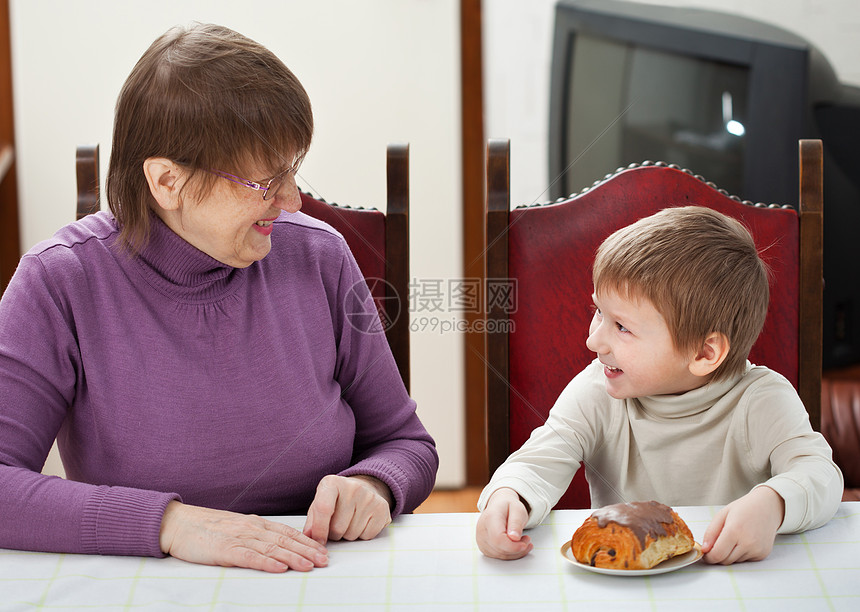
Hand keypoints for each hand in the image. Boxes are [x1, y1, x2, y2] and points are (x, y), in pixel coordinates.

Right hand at [159, 501, 328, 572]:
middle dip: (307, 551)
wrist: (178, 524)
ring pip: (272, 548)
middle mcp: (251, 528)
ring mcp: (239, 538)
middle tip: (325, 561)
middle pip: (285, 540)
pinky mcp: (225, 550)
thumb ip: (254, 534)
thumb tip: (274, 543)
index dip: (307, 542)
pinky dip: (266, 562)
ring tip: (310, 566)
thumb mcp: (236, 527)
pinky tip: (280, 568)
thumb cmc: (206, 528)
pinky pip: (249, 557)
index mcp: (255, 523)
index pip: (287, 532)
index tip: (323, 550)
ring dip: (294, 557)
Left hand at [303, 474, 392, 543]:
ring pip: (351, 534)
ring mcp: (369, 497)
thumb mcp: (320, 503)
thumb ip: (312, 520)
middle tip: (337, 524)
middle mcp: (352, 487)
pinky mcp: (382, 508)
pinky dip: (362, 535)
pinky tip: (361, 522)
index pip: (323, 509)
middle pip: (337, 528)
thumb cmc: (338, 499)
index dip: (319, 530)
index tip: (318, 541)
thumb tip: (309, 536)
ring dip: (347, 535)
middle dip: (334, 534)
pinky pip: (367, 536)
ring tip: (349, 522)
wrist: (365, 488)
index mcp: (332, 482)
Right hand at [475, 487, 532, 559]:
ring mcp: (480, 539)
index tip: (525, 544)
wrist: (499, 505)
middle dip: (517, 548)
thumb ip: (516, 522)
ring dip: (515, 552)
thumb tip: (514, 538)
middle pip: (499, 549)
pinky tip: (516, 546)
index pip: (498, 539)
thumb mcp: (518, 509)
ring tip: (523, 541)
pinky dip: (510, 554)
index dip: (512, 546)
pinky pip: (498, 556)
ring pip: (500, 555)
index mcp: (490, 518)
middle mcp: (481, 530)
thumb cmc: (508, 507)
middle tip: (527, 539)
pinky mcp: (483, 547)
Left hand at [701, 486, 784, 564]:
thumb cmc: (743, 509)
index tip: (706, 553)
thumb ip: (710, 533)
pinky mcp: (763, 554)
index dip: (709, 557)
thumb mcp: (722, 515)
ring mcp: (757, 550)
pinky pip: (745, 560)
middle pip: (725, 561)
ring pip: (735, 561)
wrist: (767, 507)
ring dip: (730, 554)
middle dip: (718, 555)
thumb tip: (705, 549)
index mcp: (734, 531)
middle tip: (718, 543)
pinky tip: (744, 541)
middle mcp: (747, 543)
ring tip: (735, 538)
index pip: (717, 555)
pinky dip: (741, 554)